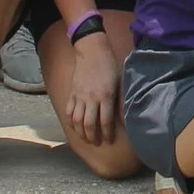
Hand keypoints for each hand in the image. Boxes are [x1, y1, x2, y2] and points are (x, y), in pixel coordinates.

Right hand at [58, 27, 122, 146]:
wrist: (92, 50)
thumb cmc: (109, 65)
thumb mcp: (120, 81)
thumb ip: (120, 100)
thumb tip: (124, 117)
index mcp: (106, 95)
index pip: (106, 121)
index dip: (107, 133)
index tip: (109, 140)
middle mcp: (91, 98)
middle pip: (89, 124)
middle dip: (93, 137)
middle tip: (97, 143)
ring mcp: (80, 96)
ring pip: (77, 121)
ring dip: (81, 133)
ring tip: (86, 139)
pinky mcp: (72, 93)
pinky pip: (69, 111)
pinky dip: (71, 122)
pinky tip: (75, 127)